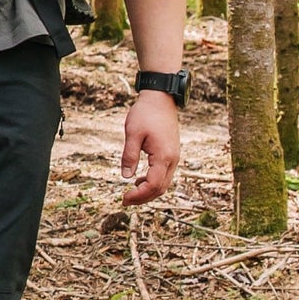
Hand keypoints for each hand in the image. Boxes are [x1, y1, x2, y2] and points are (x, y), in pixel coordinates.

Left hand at [121, 91, 179, 205]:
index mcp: (164, 156)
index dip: (139, 195)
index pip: (153, 185)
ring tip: (130, 193)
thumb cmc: (145, 113)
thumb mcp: (132, 133)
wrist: (161, 99)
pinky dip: (152, 182)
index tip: (124, 198)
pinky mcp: (171, 154)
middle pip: (160, 188)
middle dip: (143, 198)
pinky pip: (164, 175)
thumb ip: (129, 156)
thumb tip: (125, 176)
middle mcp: (172, 160)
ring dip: (148, 191)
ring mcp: (174, 157)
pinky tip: (139, 180)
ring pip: (164, 183)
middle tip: (125, 201)